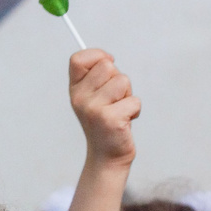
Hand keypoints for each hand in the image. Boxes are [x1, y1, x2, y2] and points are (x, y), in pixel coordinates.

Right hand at [68, 49, 139, 167]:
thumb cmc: (106, 121)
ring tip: (120, 110)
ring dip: (128, 95)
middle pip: (107, 66)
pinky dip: (135, 110)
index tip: (109, 62)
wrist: (107, 155)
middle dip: (119, 79)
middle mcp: (80, 97)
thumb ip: (98, 77)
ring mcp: (93, 108)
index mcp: (74, 89)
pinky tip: (125, 122)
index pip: (78, 59)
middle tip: (115, 99)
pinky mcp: (110, 119)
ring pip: (123, 81)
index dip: (97, 55)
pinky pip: (134, 101)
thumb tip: (108, 58)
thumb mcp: (95, 97)